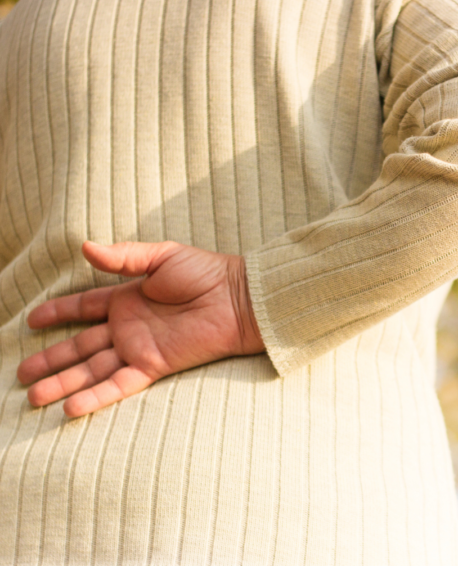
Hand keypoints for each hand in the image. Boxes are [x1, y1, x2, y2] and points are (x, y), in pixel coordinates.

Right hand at [17, 240, 263, 417]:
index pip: (84, 308)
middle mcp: (129, 327)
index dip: (59, 313)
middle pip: (81, 346)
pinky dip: (96, 396)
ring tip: (32, 397)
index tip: (32, 320)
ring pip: (93, 370)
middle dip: (52, 359)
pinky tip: (69, 408)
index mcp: (128, 299)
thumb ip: (123, 256)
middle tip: (21, 373)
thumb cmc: (207, 273)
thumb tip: (84, 247)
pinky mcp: (155, 365)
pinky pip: (120, 384)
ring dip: (64, 384)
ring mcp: (140, 348)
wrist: (238, 297)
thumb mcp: (162, 256)